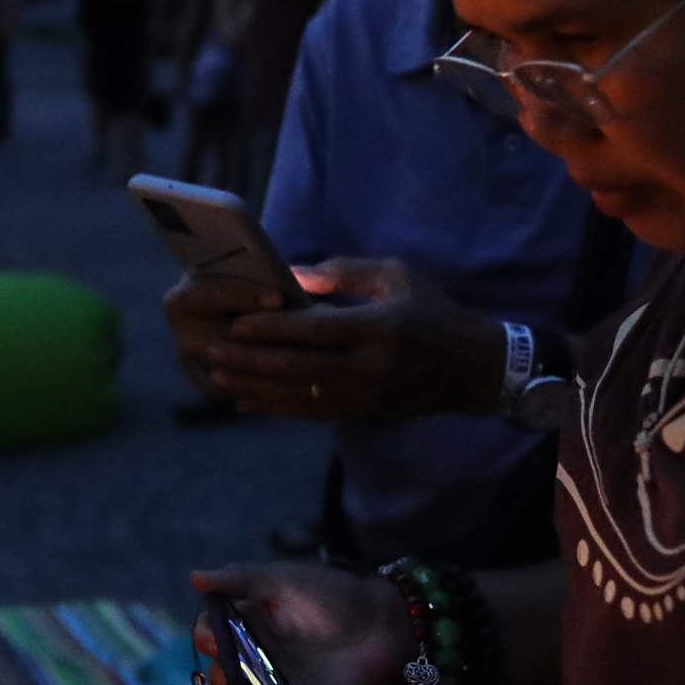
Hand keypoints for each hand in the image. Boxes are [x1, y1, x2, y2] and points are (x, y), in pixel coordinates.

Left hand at [180, 257, 508, 418]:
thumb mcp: (396, 276)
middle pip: (297, 366)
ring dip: (253, 384)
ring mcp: (363, 393)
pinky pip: (309, 412)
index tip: (238, 322)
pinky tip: (244, 400)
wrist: (473, 368)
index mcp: (377, 329)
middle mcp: (367, 367)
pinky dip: (274, 406)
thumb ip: (343, 272)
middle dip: (250, 359)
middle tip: (210, 348)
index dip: (273, 329)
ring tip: (216, 372)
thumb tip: (291, 274)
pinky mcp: (360, 410)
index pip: (315, 331)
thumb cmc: (433, 311)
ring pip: (297, 393)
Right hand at [191, 560, 410, 684]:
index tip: (214, 637)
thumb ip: (240, 578)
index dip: (207, 639)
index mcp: (246, 629)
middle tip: (240, 668)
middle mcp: (259, 663)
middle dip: (224, 678)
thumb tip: (194, 577)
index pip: (210, 638)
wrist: (384, 621)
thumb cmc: (331, 595)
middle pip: (224, 679)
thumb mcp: (283, 579)